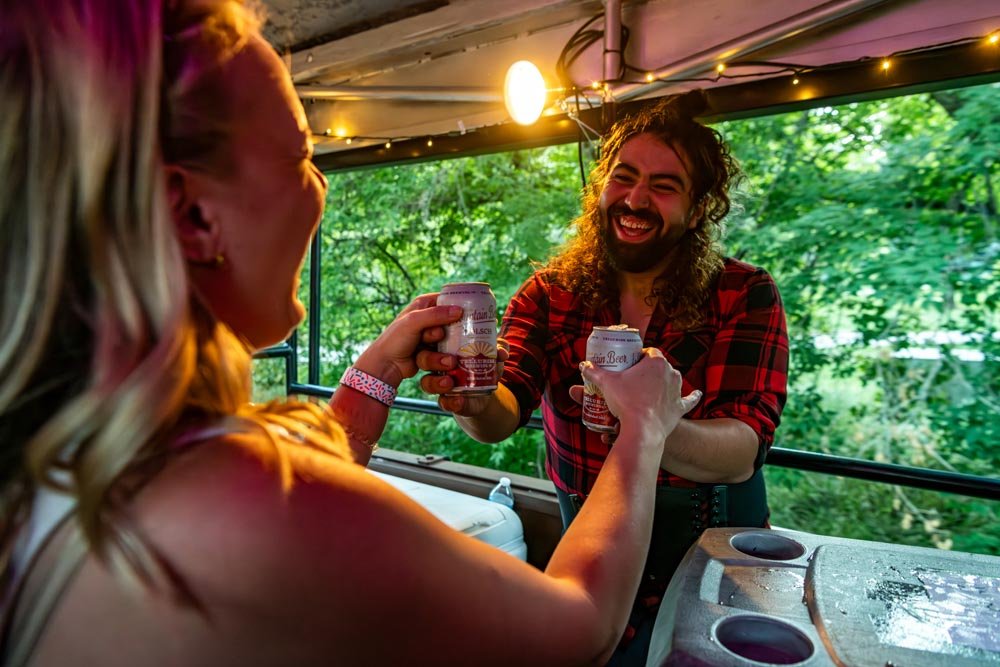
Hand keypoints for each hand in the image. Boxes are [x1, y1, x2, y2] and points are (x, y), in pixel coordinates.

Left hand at [352, 293, 463, 387]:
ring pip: (448, 342)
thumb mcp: (414, 322)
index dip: (458, 306)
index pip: (447, 300)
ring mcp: (430, 337)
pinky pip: (441, 355)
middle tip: (438, 338)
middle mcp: (428, 319)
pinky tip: (422, 360)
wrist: (385, 365)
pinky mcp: (431, 352)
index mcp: (423, 304)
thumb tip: (459, 311)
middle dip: (450, 334)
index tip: (468, 315)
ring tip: (433, 355)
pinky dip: (433, 360)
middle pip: (452, 323)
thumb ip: (436, 315)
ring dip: (441, 352)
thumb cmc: (395, 340)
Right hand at [417, 338, 508, 415]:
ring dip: (437, 382)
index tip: (439, 332)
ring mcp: (439, 383)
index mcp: (443, 348)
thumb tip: (501, 352)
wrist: (487, 389)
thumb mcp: (492, 353)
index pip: (429, 338)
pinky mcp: (446, 400)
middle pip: (423, 359)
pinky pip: (442, 402)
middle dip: (433, 359)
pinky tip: (459, 401)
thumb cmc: (484, 362)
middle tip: (451, 361)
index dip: (429, 334)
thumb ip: (497, 348)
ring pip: (427, 382)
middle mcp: (436, 365)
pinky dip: (450, 402)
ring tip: (450, 383)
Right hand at [569, 348, 700, 444]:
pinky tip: (697, 394)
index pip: (648, 351)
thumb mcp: (606, 384)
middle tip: (633, 378)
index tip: (629, 362)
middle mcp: (671, 373)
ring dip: (664, 382)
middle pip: (659, 366)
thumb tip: (583, 366)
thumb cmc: (626, 402)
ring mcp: (677, 391)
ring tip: (650, 388)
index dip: (638, 355)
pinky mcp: (680, 407)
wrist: (642, 429)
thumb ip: (594, 372)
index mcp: (656, 361)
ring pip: (672, 380)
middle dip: (648, 370)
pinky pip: (689, 400)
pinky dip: (692, 397)